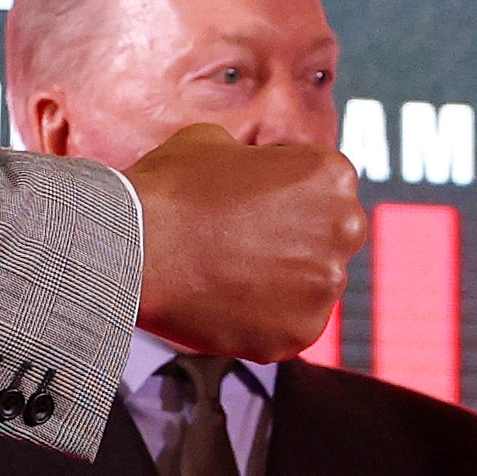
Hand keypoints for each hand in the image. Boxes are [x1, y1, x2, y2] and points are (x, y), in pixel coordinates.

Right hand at [125, 122, 365, 364]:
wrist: (132, 248)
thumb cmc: (170, 189)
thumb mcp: (215, 142)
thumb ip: (252, 159)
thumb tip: (251, 171)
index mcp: (332, 174)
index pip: (324, 189)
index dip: (286, 196)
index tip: (253, 205)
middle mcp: (344, 228)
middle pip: (329, 239)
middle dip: (296, 240)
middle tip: (244, 244)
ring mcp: (325, 286)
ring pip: (310, 287)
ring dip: (280, 283)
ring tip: (227, 275)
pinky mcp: (299, 333)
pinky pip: (288, 327)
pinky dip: (262, 321)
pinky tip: (225, 304)